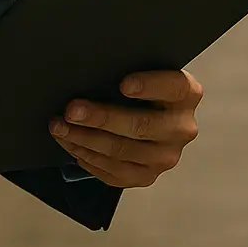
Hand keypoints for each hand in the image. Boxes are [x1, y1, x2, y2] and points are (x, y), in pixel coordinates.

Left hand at [50, 70, 202, 187]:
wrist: (153, 117)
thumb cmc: (143, 87)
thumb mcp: (146, 72)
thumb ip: (131, 69)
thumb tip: (93, 70)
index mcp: (188, 94)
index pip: (174, 88)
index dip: (150, 86)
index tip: (123, 84)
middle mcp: (182, 128)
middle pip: (140, 126)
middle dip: (101, 118)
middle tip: (71, 111)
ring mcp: (166, 157)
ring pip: (122, 152)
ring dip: (85, 140)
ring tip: (59, 128)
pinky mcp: (148, 176)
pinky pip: (115, 173)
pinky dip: (88, 158)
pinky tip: (72, 145)